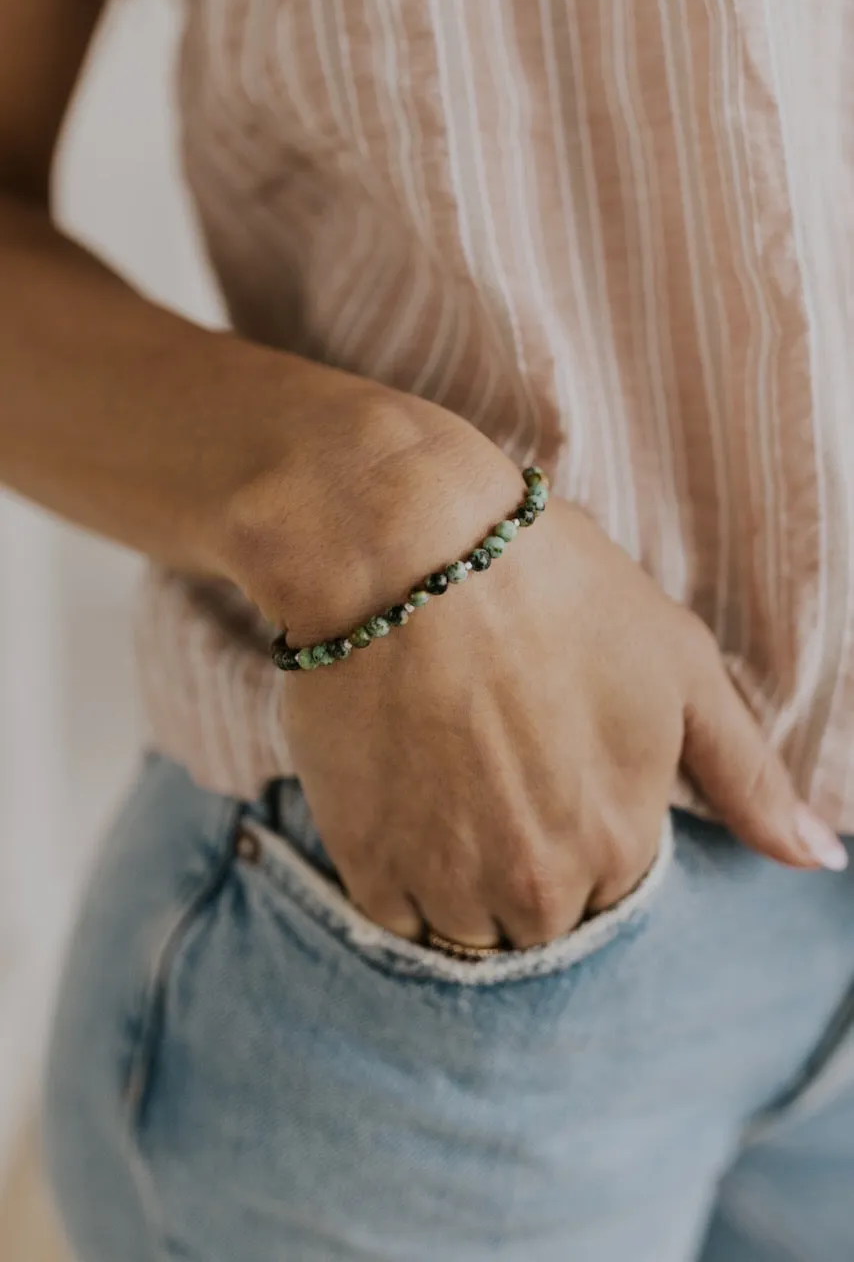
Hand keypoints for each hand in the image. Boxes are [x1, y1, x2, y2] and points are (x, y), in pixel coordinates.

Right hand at [219, 395, 845, 948]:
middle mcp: (539, 886)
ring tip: (446, 784)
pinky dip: (400, 874)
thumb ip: (750, 777)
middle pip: (538, 921)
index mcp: (621, 844)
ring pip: (465, 928)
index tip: (553, 765)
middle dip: (525, 866)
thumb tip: (822, 860)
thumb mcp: (680, 665)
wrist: (408, 549)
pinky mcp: (366, 861)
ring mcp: (446, 880)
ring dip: (459, 879)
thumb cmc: (553, 589)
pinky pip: (394, 916)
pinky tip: (401, 796)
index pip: (613, 893)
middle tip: (496, 771)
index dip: (584, 828)